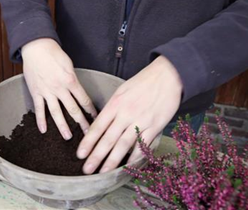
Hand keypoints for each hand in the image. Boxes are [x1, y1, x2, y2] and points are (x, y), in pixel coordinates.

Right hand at [22, 38, 97, 139]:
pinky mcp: (36, 92)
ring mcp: (47, 91)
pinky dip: (41, 120)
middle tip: (87, 133)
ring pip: (56, 112)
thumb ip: (73, 80)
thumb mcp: (69, 65)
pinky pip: (39, 109)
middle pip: (73, 109)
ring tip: (68, 136)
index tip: (96, 118)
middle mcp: (59, 88)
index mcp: (70, 81)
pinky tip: (43, 130)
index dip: (91, 110)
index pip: (84, 99)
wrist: (37, 47)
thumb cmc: (54, 54)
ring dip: (62, 126)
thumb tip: (78, 92)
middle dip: (81, 122)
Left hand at [77, 56, 183, 173]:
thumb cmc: (144, 82)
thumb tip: (102, 123)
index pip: (97, 126)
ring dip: (112, 160)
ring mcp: (141, 121)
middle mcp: (126, 114)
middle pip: (108, 138)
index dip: (88, 142)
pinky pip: (142, 144)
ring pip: (123, 144)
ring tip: (104, 171)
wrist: (167, 75)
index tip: (80, 153)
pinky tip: (128, 166)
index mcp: (115, 104)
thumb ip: (112, 108)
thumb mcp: (122, 91)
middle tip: (87, 168)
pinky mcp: (155, 126)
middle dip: (96, 156)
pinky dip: (135, 157)